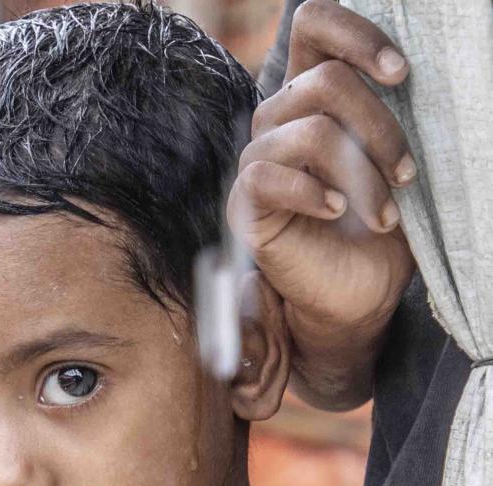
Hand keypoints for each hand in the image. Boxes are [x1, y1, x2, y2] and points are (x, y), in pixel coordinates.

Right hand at [228, 0, 415, 350]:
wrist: (359, 291)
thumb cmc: (377, 223)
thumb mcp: (390, 158)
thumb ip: (385, 112)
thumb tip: (402, 70)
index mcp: (311, 96)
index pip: (312, 26)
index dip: (354, 33)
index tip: (399, 73)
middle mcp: (278, 120)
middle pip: (325, 82)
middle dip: (381, 128)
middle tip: (408, 174)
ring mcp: (257, 160)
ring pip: (309, 131)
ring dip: (361, 174)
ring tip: (383, 213)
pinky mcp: (245, 203)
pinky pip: (269, 177)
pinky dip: (313, 193)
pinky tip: (335, 212)